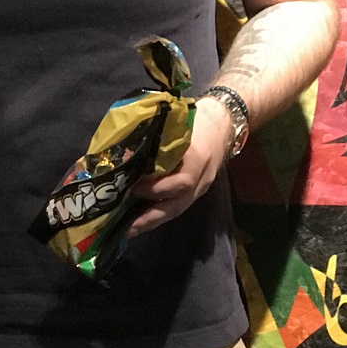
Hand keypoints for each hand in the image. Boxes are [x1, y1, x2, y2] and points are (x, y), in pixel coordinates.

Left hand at [126, 98, 233, 236]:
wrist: (224, 121)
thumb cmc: (196, 119)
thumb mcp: (178, 122)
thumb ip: (156, 137)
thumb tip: (123, 150)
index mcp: (197, 159)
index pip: (180, 182)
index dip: (155, 189)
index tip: (132, 188)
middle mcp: (201, 179)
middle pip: (177, 206)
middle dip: (150, 218)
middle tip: (125, 227)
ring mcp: (201, 186)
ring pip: (177, 210)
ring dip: (152, 221)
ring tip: (129, 229)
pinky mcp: (197, 190)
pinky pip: (178, 205)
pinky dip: (158, 213)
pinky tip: (140, 218)